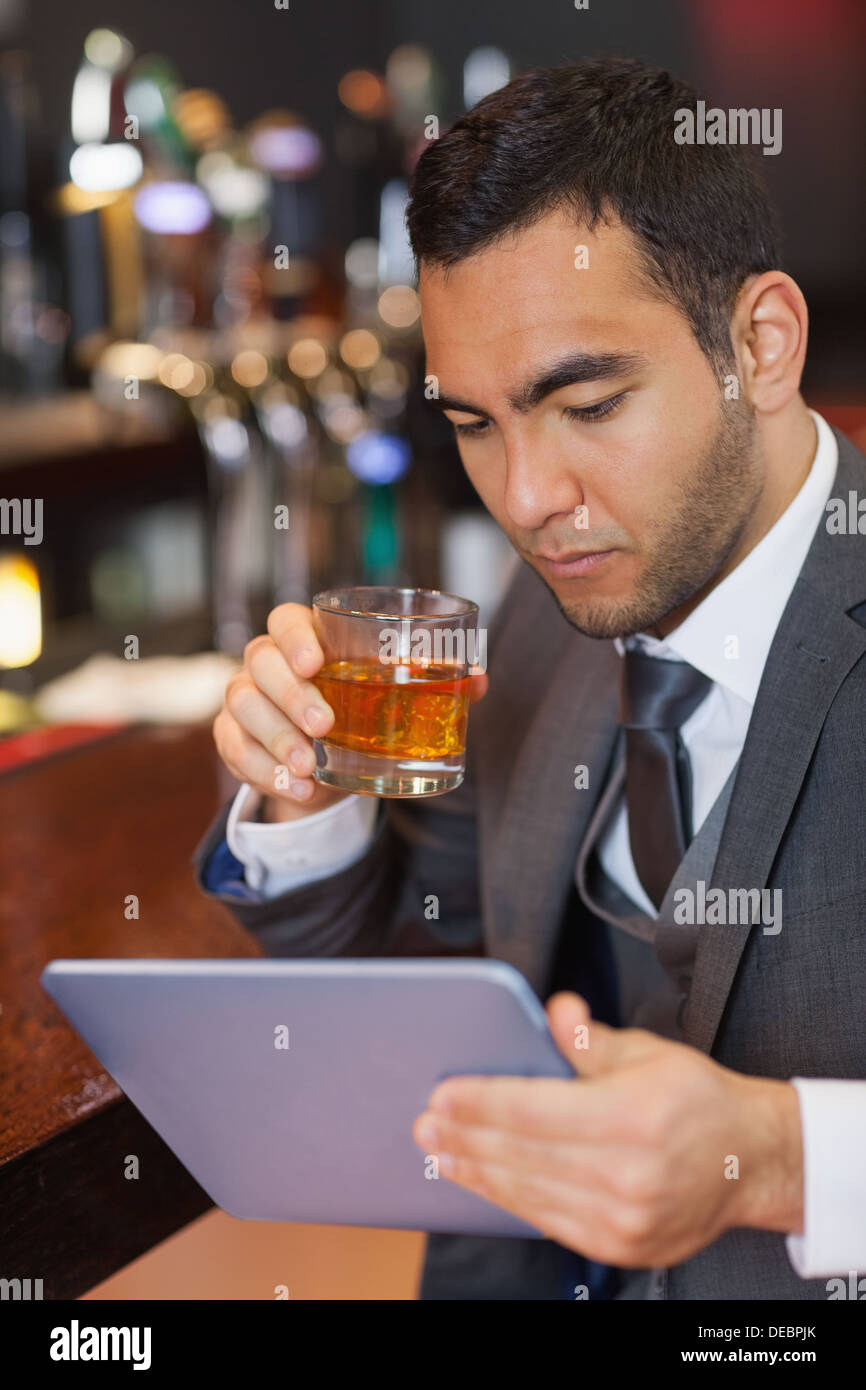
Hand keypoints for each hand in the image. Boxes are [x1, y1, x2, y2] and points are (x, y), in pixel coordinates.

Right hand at [213, 601, 488, 819]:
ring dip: (276, 737)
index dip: (296, 636)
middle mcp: (267, 661)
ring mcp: (244, 697)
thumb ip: (435, 683)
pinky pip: (233, 747)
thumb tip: (479, 680)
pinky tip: (296, 787)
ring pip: (242, 704)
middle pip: (261, 661)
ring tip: (310, 765)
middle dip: (290, 694)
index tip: (316, 663)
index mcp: (306, 638)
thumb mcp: (397, 695)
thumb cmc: (363, 709)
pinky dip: (262, 770)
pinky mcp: (233, 736)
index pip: (287, 619)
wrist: (330, 760)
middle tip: (325, 726)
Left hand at [412, 992, 803, 1267]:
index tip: (443, 1094)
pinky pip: (548, 1219)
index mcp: (632, 1117)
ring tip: (442, 1151)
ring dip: (478, 1171)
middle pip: (522, 1154)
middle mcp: (626, 1174)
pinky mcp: (620, 1245)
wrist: (748, 1162)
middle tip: (426, 1123)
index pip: (533, 1110)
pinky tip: (486, 1179)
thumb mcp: (649, 1053)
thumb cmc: (699, 1101)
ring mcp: (622, 1218)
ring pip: (529, 1192)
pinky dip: (511, 1197)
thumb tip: (555, 1013)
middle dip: (466, 1137)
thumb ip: (590, 1040)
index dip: (481, 1103)